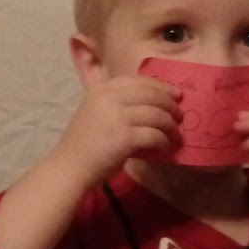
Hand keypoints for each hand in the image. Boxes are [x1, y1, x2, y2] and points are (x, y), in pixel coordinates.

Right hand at [51, 75, 179, 188]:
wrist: (69, 167)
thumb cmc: (84, 143)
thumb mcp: (96, 111)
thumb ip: (118, 103)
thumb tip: (154, 104)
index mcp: (102, 88)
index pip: (139, 81)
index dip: (161, 86)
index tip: (176, 94)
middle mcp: (109, 97)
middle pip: (152, 94)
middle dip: (170, 105)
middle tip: (180, 116)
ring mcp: (117, 116)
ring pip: (157, 114)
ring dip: (171, 126)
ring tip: (175, 135)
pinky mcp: (125, 137)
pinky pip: (154, 135)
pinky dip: (164, 141)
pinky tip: (166, 147)